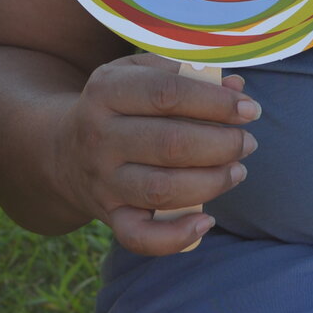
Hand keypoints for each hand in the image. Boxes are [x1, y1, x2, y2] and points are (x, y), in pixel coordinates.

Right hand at [50, 54, 259, 256]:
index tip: (249, 109)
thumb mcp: (140, 75)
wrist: (64, 150)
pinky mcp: (108, 215)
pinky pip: (139, 237)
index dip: (215, 102)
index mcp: (107, 90)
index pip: (167, 93)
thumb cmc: (120, 106)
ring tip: (237, 170)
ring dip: (212, 182)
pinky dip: (175, 237)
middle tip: (247, 142)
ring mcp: (102, 180)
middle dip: (222, 144)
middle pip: (170, 144)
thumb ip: (186, 74)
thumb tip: (236, 87)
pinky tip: (206, 221)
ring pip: (162, 189)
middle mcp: (99, 136)